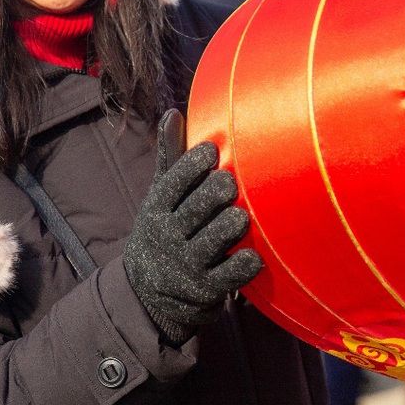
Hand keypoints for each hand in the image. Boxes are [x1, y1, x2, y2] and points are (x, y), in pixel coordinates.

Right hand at [123, 110, 262, 346]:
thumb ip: (171, 157)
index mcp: (157, 208)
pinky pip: (230, 275)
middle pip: (196, 209)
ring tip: (242, 217)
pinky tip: (255, 256)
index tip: (211, 152)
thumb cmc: (167, 227)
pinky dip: (244, 265)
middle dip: (216, 193)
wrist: (149, 292)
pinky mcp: (207, 289)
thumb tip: (172, 112)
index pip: (173, 183)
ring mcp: (188, 264)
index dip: (192, 166)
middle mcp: (169, 236)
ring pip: (214, 239)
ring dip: (231, 225)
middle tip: (232, 183)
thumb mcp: (162, 195)